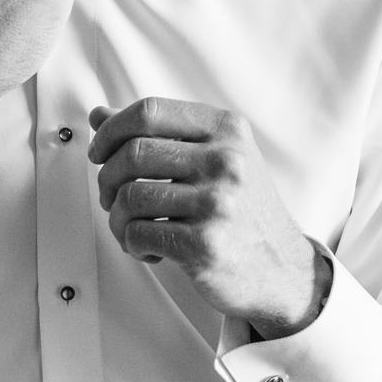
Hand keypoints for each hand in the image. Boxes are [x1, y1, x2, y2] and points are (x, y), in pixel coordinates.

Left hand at [88, 98, 332, 337]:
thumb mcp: (214, 159)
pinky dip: (131, 244)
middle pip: (132, 153)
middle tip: (112, 197)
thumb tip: (99, 115)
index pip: (149, 111)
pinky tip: (148, 249)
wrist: (282, 270)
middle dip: (108, 178)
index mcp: (226, 130)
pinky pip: (138, 234)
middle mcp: (226, 161)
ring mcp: (217, 203)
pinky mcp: (204, 244)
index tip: (100, 152)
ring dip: (117, 217)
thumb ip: (159, 134)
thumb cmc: (243, 211)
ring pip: (129, 196)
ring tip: (131, 228)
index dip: (111, 130)